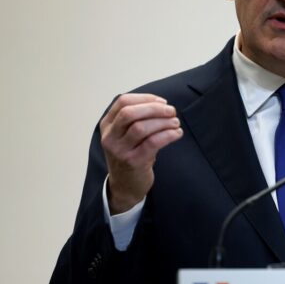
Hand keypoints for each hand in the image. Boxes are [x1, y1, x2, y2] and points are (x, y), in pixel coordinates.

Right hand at [100, 93, 182, 213]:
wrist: (125, 185)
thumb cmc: (131, 154)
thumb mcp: (126, 134)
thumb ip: (137, 118)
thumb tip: (162, 104)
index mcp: (107, 125)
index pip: (123, 102)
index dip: (145, 98)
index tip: (163, 102)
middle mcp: (110, 137)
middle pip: (129, 113)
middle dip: (154, 108)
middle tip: (171, 111)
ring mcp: (120, 150)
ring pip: (140, 127)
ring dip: (163, 122)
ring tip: (175, 123)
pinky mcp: (133, 162)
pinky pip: (152, 143)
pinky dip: (168, 135)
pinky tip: (177, 134)